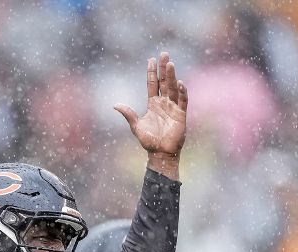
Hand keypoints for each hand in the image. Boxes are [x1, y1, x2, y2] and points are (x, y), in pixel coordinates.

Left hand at [114, 52, 187, 171]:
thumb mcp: (136, 126)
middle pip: (164, 82)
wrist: (161, 153)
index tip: (151, 59)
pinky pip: (182, 101)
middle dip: (163, 68)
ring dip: (171, 76)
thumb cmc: (149, 141)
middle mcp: (164, 103)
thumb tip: (115, 105)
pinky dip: (182, 92)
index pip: (152, 84)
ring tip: (170, 64)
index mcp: (153, 104)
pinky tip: (180, 83)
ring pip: (173, 88)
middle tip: (164, 53)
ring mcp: (173, 108)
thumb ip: (128, 114)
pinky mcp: (181, 115)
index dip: (152, 72)